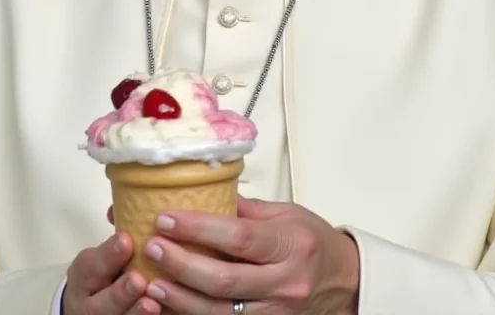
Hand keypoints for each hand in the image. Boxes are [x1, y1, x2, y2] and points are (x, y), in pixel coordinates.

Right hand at [63, 232, 161, 314]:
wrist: (92, 310)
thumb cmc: (105, 274)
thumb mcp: (101, 254)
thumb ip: (115, 235)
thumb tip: (121, 207)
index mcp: (85, 276)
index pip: (90, 266)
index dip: (108, 255)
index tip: (127, 240)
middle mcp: (90, 304)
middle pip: (101, 303)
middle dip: (120, 292)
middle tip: (138, 279)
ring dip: (135, 313)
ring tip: (152, 303)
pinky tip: (162, 312)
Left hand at [137, 196, 359, 313]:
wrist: (344, 282)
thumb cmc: (314, 243)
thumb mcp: (286, 213)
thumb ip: (245, 208)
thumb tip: (203, 192)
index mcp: (291, 246)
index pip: (240, 237)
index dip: (199, 229)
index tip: (168, 218)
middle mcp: (285, 284)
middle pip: (224, 280)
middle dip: (182, 264)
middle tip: (153, 247)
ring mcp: (276, 312)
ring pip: (220, 313)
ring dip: (180, 298)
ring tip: (151, 281)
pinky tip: (170, 305)